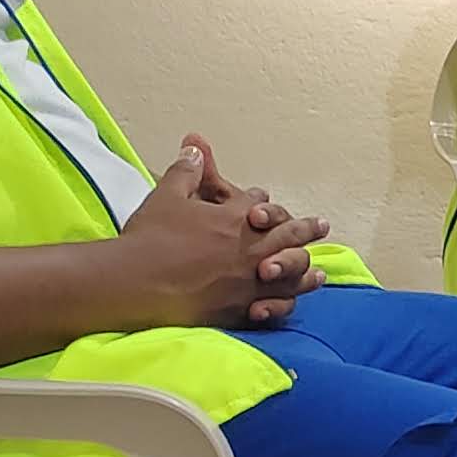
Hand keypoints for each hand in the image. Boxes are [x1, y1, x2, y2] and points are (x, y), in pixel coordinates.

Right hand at [114, 140, 328, 330]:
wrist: (135, 282)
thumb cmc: (150, 238)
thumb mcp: (166, 195)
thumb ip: (186, 171)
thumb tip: (194, 147)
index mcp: (235, 218)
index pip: (259, 203)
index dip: (261, 202)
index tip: (264, 203)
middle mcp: (250, 249)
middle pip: (288, 236)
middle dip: (306, 229)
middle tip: (321, 226)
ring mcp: (249, 281)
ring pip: (291, 273)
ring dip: (306, 269)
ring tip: (318, 270)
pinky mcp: (241, 309)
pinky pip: (275, 306)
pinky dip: (287, 301)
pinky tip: (293, 300)